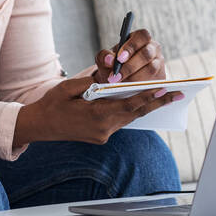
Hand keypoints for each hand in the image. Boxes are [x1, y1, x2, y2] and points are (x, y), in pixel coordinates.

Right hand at [13, 76, 181, 145]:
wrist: (39, 126)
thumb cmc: (53, 103)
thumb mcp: (69, 87)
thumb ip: (91, 82)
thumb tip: (110, 78)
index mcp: (96, 116)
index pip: (128, 105)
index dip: (148, 97)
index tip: (163, 90)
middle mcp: (103, 129)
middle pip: (135, 114)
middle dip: (157, 103)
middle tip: (177, 94)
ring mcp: (102, 135)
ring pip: (130, 118)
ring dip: (147, 107)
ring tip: (166, 97)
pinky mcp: (101, 136)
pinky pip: (121, 121)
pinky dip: (132, 111)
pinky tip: (143, 103)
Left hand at [94, 29, 166, 83]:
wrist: (119, 81)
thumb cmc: (113, 66)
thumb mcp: (105, 60)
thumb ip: (104, 56)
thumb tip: (109, 60)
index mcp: (140, 38)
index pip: (142, 36)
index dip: (132, 46)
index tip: (119, 58)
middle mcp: (153, 49)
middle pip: (147, 54)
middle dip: (130, 66)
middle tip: (115, 77)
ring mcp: (159, 63)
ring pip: (151, 69)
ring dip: (134, 78)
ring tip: (120, 85)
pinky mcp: (161, 78)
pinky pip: (154, 82)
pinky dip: (141, 86)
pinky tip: (129, 90)